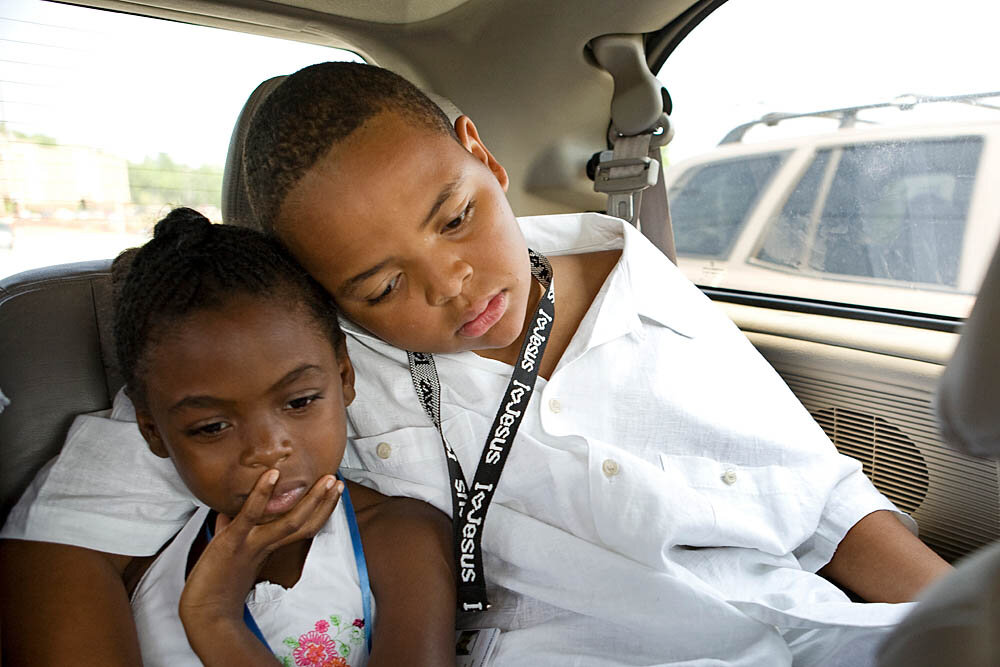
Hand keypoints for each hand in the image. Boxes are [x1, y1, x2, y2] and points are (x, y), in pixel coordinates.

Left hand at [179, 470, 341, 658]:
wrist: (204, 613)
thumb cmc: (213, 584)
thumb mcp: (225, 549)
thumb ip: (228, 529)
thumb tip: (224, 511)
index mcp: (268, 547)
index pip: (303, 528)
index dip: (320, 511)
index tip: (333, 492)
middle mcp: (267, 545)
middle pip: (305, 523)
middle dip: (325, 502)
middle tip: (338, 481)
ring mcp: (252, 543)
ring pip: (291, 521)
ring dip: (313, 499)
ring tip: (327, 479)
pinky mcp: (234, 541)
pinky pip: (251, 514)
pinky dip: (262, 494)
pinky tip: (272, 474)